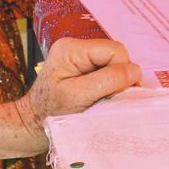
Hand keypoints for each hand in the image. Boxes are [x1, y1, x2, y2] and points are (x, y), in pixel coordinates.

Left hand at [27, 37, 141, 120]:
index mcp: (71, 49)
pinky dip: (110, 83)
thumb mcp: (78, 97)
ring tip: (102, 98)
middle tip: (109, 97)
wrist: (34, 122)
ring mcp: (80, 54)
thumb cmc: (51, 112)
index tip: (117, 94)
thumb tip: (135, 71)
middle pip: (116, 54)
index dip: (122, 71)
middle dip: (119, 76)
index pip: (115, 50)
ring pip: (114, 62)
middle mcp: (76, 46)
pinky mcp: (83, 64)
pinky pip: (108, 68)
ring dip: (115, 81)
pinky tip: (100, 95)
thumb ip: (106, 81)